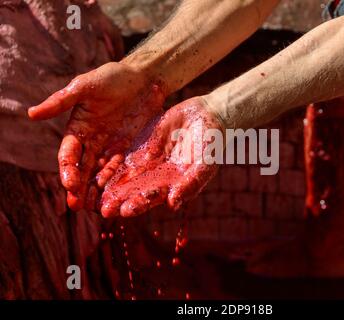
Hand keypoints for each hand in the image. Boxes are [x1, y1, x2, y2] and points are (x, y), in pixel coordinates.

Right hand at [28, 62, 165, 210]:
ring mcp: (111, 146)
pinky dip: (117, 182)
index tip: (70, 185)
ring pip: (100, 173)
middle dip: (79, 188)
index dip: (68, 170)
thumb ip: (62, 101)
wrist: (145, 78)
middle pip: (83, 169)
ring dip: (96, 190)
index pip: (69, 154)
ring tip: (95, 209)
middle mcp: (92, 140)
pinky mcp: (129, 148)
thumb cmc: (114, 77)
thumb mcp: (86, 86)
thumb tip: (31, 114)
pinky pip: (121, 168)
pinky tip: (115, 196)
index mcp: (78, 128)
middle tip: (77, 207)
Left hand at [100, 97, 222, 217]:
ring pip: (125, 175)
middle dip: (119, 200)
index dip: (138, 204)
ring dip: (110, 185)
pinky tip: (96, 168)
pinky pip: (123, 155)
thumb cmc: (211, 143)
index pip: (152, 198)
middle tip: (103, 210)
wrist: (207, 116)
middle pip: (134, 191)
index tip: (124, 211)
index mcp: (172, 185)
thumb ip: (191, 184)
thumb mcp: (205, 164)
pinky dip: (110, 163)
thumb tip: (173, 204)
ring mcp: (148, 161)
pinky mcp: (141, 145)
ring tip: (93, 193)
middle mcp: (157, 177)